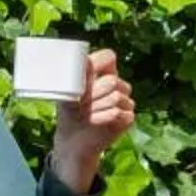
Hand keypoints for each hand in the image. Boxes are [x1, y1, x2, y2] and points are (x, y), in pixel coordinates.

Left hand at [48, 49, 135, 194]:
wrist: (72, 138)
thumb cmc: (69, 112)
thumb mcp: (68, 90)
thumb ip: (76, 74)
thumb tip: (80, 58)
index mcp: (103, 73)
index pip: (108, 57)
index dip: (97, 65)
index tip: (84, 77)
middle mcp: (117, 84)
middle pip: (112, 80)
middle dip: (93, 93)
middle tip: (80, 103)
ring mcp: (125, 101)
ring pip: (117, 96)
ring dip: (96, 107)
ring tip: (85, 114)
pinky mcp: (128, 117)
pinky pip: (120, 112)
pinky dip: (103, 117)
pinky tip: (94, 121)